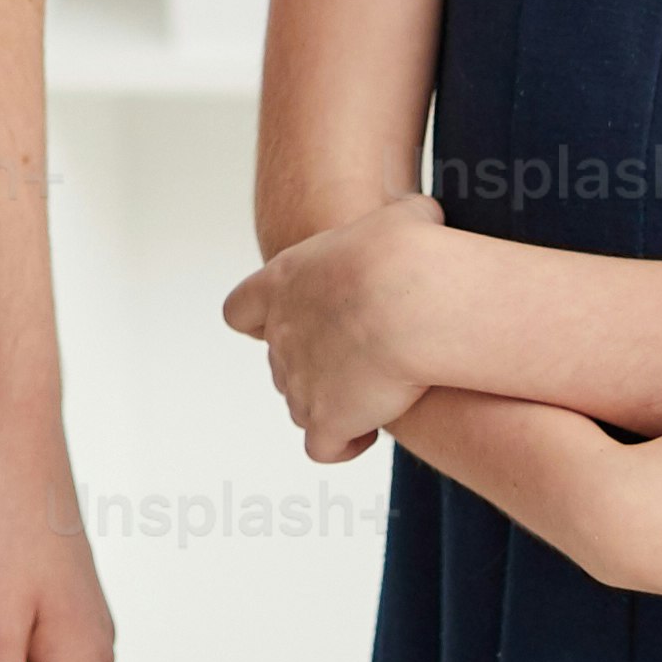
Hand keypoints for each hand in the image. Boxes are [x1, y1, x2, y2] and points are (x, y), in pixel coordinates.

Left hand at [222, 192, 457, 460]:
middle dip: (317, 363)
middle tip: (363, 354)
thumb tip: (420, 215)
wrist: (408, 301)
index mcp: (282, 283)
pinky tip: (370, 430)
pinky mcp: (324, 422)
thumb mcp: (401, 217)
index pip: (241, 310)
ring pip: (302, 404)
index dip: (262, 319)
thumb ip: (396, 219)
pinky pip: (325, 447)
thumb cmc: (405, 252)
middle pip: (281, 362)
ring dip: (333, 402)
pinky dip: (343, 443)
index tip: (303, 319)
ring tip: (376, 391)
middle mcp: (280, 335)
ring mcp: (298, 384)